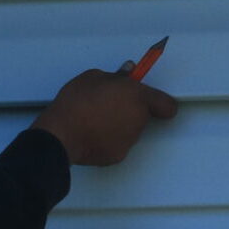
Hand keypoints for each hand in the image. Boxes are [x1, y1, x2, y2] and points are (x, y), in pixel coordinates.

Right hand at [32, 64, 178, 166]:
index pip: (167, 105)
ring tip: (95, 119)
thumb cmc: (76, 102)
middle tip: (109, 104)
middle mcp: (139, 120)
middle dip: (130, 110)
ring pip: (130, 130)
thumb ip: (116, 76)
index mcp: (137, 97)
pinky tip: (90, 133)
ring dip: (118, 124)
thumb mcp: (93, 77)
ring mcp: (130, 140)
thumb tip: (126, 73)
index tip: (152, 100)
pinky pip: (117, 144)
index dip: (160, 103)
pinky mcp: (118, 155)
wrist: (61, 134)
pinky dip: (107, 140)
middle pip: (143, 115)